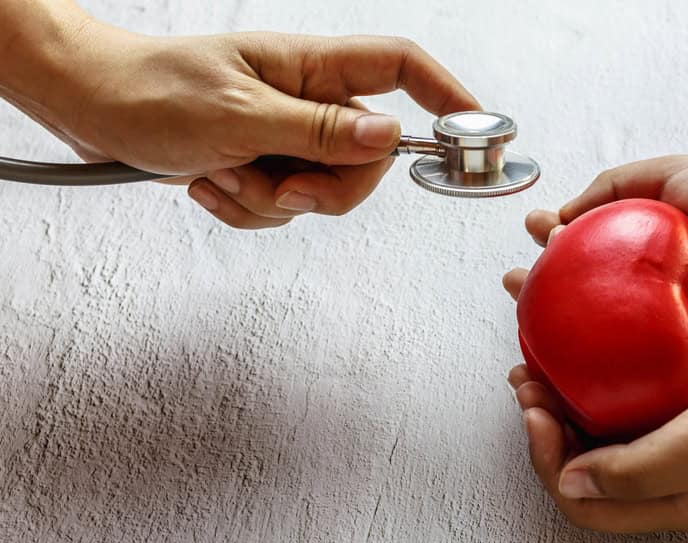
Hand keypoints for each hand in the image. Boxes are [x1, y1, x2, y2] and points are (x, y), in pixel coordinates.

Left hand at [16, 18, 477, 227]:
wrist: (93, 109)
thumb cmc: (152, 91)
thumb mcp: (239, 116)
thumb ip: (319, 131)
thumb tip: (390, 137)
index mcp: (311, 67)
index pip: (401, 68)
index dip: (447, 96)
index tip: (476, 135)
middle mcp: (308, 101)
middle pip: (369, 157)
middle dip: (328, 189)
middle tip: (284, 187)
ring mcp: (288, 136)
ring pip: (325, 192)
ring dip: (273, 201)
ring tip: (224, 174)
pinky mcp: (265, 167)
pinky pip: (285, 209)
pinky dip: (249, 210)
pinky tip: (212, 183)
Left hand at [505, 312, 687, 532]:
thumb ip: (639, 471)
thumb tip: (569, 482)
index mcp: (674, 497)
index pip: (584, 500)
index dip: (547, 459)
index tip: (536, 408)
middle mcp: (672, 470)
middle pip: (585, 460)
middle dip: (546, 421)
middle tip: (526, 374)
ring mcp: (683, 430)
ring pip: (604, 421)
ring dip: (568, 391)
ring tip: (543, 350)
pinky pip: (632, 386)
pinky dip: (602, 366)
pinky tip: (593, 331)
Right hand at [506, 156, 687, 362]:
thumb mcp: (677, 173)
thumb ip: (617, 183)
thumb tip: (562, 215)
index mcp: (644, 247)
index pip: (584, 248)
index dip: (552, 244)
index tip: (534, 236)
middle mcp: (645, 292)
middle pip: (578, 297)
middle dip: (539, 293)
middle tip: (515, 286)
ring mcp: (656, 333)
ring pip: (593, 341)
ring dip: (552, 337)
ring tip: (523, 325)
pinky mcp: (672, 369)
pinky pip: (623, 374)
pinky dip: (588, 373)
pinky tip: (560, 365)